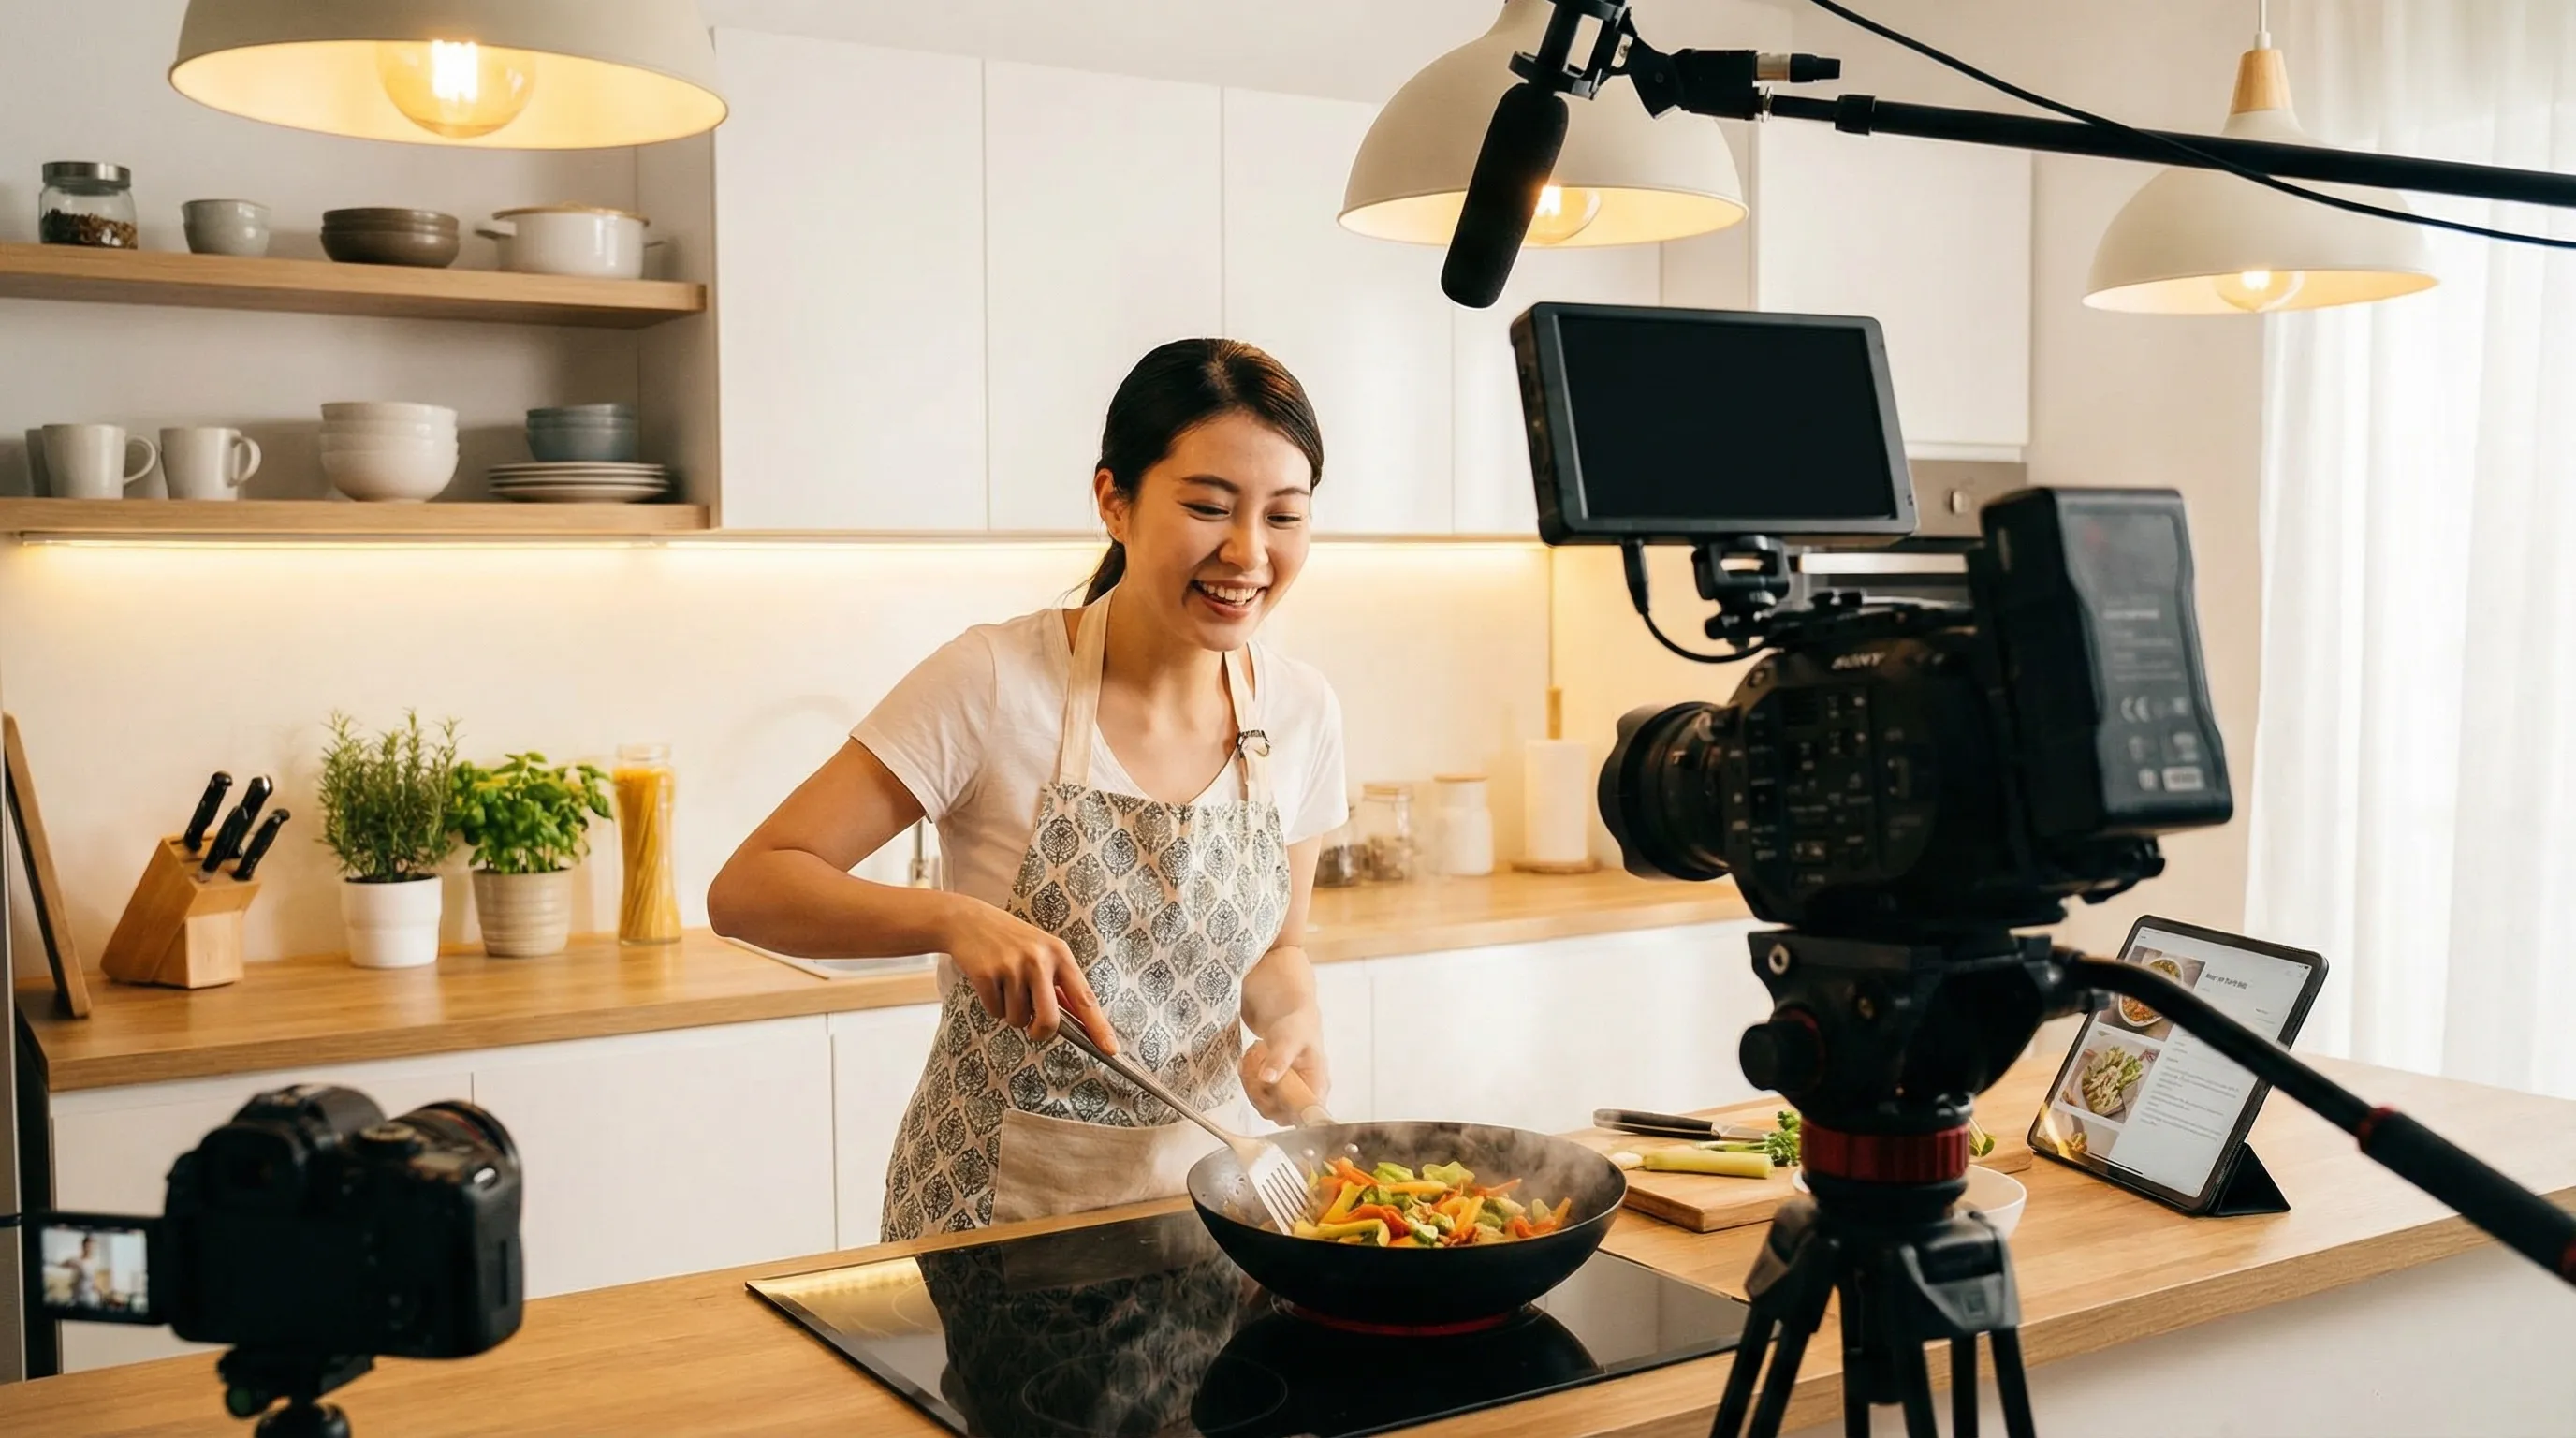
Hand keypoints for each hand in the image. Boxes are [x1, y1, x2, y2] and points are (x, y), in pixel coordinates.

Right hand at [941, 896, 1113, 1049]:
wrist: (969, 920)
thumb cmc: (1012, 942)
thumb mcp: (1042, 953)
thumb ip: (1059, 984)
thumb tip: (1078, 1021)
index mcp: (1060, 954)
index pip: (1085, 998)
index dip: (1099, 1026)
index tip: (1112, 1050)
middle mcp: (1039, 959)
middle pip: (1049, 1020)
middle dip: (1040, 1032)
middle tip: (1033, 1028)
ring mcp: (1012, 966)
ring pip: (1018, 1019)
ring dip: (1011, 1012)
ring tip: (1005, 985)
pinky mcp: (987, 974)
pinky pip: (995, 1012)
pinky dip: (992, 1006)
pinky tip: (990, 982)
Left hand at [1240, 1007, 1329, 1124]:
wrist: (1289, 1017)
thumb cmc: (1298, 1027)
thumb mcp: (1289, 1039)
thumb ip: (1280, 1058)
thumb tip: (1268, 1078)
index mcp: (1319, 1085)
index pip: (1306, 1114)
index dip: (1286, 1110)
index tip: (1268, 1090)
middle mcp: (1307, 1095)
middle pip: (1282, 1114)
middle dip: (1261, 1094)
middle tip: (1254, 1067)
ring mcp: (1291, 1096)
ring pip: (1267, 1108)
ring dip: (1252, 1087)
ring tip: (1252, 1061)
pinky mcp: (1277, 1094)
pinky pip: (1260, 1100)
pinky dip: (1250, 1084)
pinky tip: (1249, 1065)